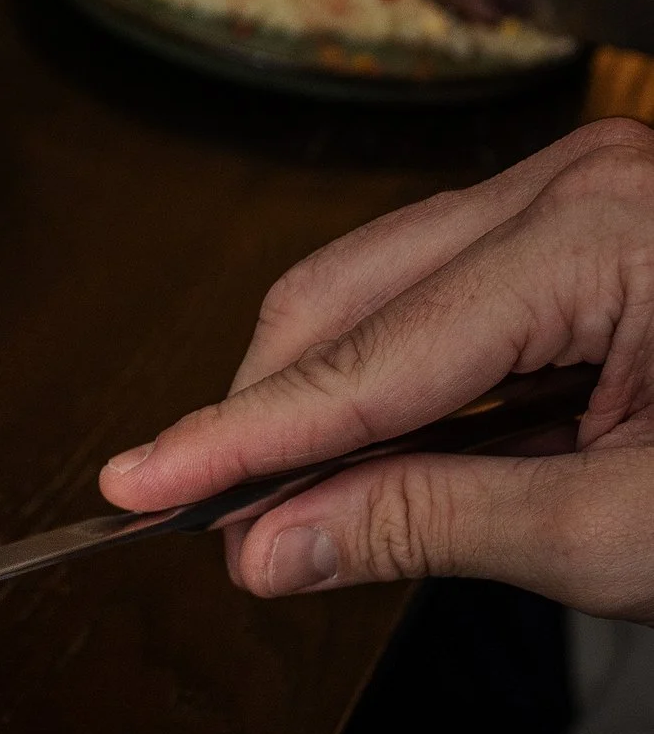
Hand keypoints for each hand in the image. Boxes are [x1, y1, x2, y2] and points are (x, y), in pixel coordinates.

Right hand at [99, 117, 653, 619]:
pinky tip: (378, 458)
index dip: (233, 441)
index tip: (128, 491)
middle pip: (337, 296)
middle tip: (219, 535)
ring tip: (303, 512)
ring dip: (318, 403)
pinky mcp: (579, 228)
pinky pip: (427, 296)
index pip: (361, 363)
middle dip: (264, 416)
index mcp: (599, 236)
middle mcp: (574, 185)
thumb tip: (268, 548)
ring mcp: (576, 194)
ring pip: (368, 291)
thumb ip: (427, 526)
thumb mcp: (617, 530)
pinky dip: (383, 385)